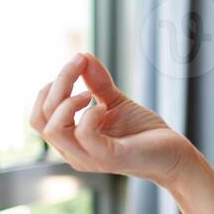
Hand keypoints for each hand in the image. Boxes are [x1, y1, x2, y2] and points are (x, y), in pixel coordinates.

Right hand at [29, 52, 192, 185]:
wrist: (174, 155)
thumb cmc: (143, 132)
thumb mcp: (115, 102)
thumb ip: (96, 83)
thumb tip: (81, 55)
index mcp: (70, 140)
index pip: (40, 114)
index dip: (52, 85)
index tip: (77, 63)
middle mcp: (73, 153)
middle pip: (40, 118)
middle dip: (58, 84)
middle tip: (80, 66)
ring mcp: (89, 158)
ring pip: (52, 130)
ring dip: (67, 102)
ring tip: (90, 94)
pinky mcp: (109, 158)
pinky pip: (84, 135)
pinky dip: (91, 114)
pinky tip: (104, 108)